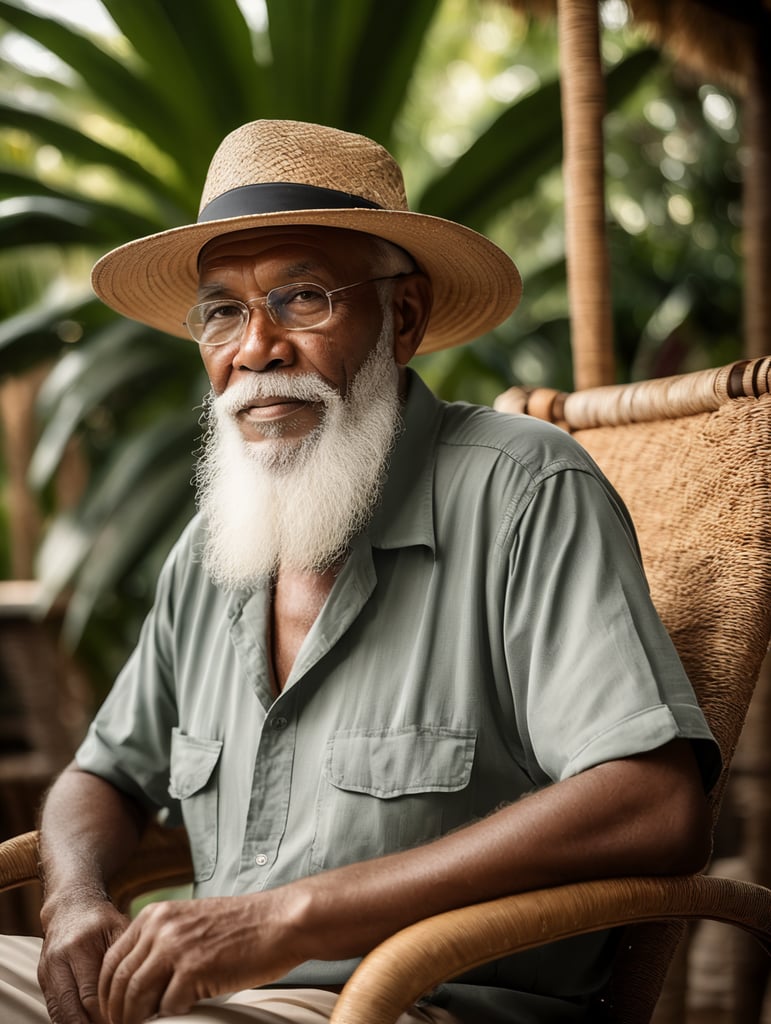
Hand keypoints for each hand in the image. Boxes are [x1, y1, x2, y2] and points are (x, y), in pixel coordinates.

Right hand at [38, 892, 129, 1023]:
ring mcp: (47, 971)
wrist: (71, 905)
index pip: (91, 995)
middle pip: (73, 1009)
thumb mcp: (119, 929)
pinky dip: (69, 1021)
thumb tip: (136, 992)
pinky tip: (86, 1023)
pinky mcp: (42, 979)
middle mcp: (59, 961)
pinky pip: (53, 1009)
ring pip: (60, 1013)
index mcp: (81, 947)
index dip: (107, 1015)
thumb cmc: (101, 920)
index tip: (125, 1019)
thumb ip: (125, 957)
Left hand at [97, 893, 300, 1023]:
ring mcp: (176, 946)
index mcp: (156, 914)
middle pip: (119, 979)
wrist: (279, 922)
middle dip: (116, 1012)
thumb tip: (136, 983)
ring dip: (136, 1019)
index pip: (112, 959)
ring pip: (136, 995)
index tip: (112, 1012)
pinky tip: (182, 1014)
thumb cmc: (241, 927)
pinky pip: (168, 1005)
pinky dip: (170, 1016)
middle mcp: (161, 926)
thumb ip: (161, 942)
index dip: (107, 992)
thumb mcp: (191, 922)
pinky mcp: (194, 968)